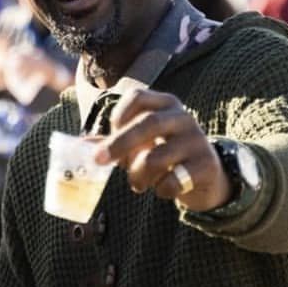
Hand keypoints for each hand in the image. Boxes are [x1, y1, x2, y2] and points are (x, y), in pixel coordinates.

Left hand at [95, 88, 231, 212]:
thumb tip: (80, 146)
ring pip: (157, 156)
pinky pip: (174, 180)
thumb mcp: (143, 142)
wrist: (208, 174)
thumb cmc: (166, 153)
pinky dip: (161, 189)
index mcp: (165, 104)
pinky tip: (163, 189)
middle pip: (148, 123)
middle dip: (119, 143)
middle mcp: (183, 117)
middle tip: (99, 161)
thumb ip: (114, 141)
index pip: (137, 97)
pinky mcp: (206, 165)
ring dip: (138, 175)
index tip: (109, 134)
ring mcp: (197, 140)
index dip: (118, 114)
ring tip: (137, 184)